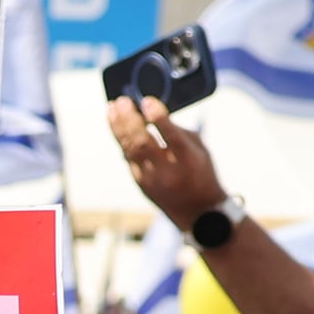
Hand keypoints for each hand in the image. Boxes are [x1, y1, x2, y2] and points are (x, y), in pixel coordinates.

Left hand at [109, 93, 227, 224]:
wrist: (197, 212)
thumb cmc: (201, 173)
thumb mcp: (199, 150)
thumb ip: (178, 132)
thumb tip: (152, 114)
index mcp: (188, 159)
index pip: (171, 136)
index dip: (158, 117)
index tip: (147, 101)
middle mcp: (168, 170)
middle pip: (142, 142)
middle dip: (129, 119)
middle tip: (121, 101)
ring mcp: (151, 178)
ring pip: (129, 150)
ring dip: (118, 126)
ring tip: (112, 107)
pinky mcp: (140, 182)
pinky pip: (127, 157)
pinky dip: (121, 138)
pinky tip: (115, 124)